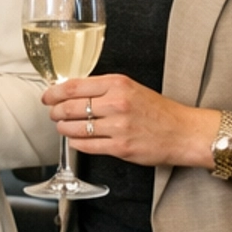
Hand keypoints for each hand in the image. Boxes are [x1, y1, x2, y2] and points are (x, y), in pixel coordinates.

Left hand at [43, 74, 213, 167]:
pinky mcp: (120, 147)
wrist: (183, 132)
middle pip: (70, 107)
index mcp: (118, 84)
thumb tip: (74, 92)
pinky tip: (76, 140)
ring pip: (75, 128)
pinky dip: (76, 143)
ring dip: (63, 129)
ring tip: (63, 127)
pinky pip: (87, 146)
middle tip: (53, 113)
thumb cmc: (159, 111)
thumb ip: (104, 88)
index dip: (54, 93)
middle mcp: (116, 103)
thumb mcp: (132, 88)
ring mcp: (118, 127)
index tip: (47, 96)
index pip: (74, 86)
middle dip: (55, 112)